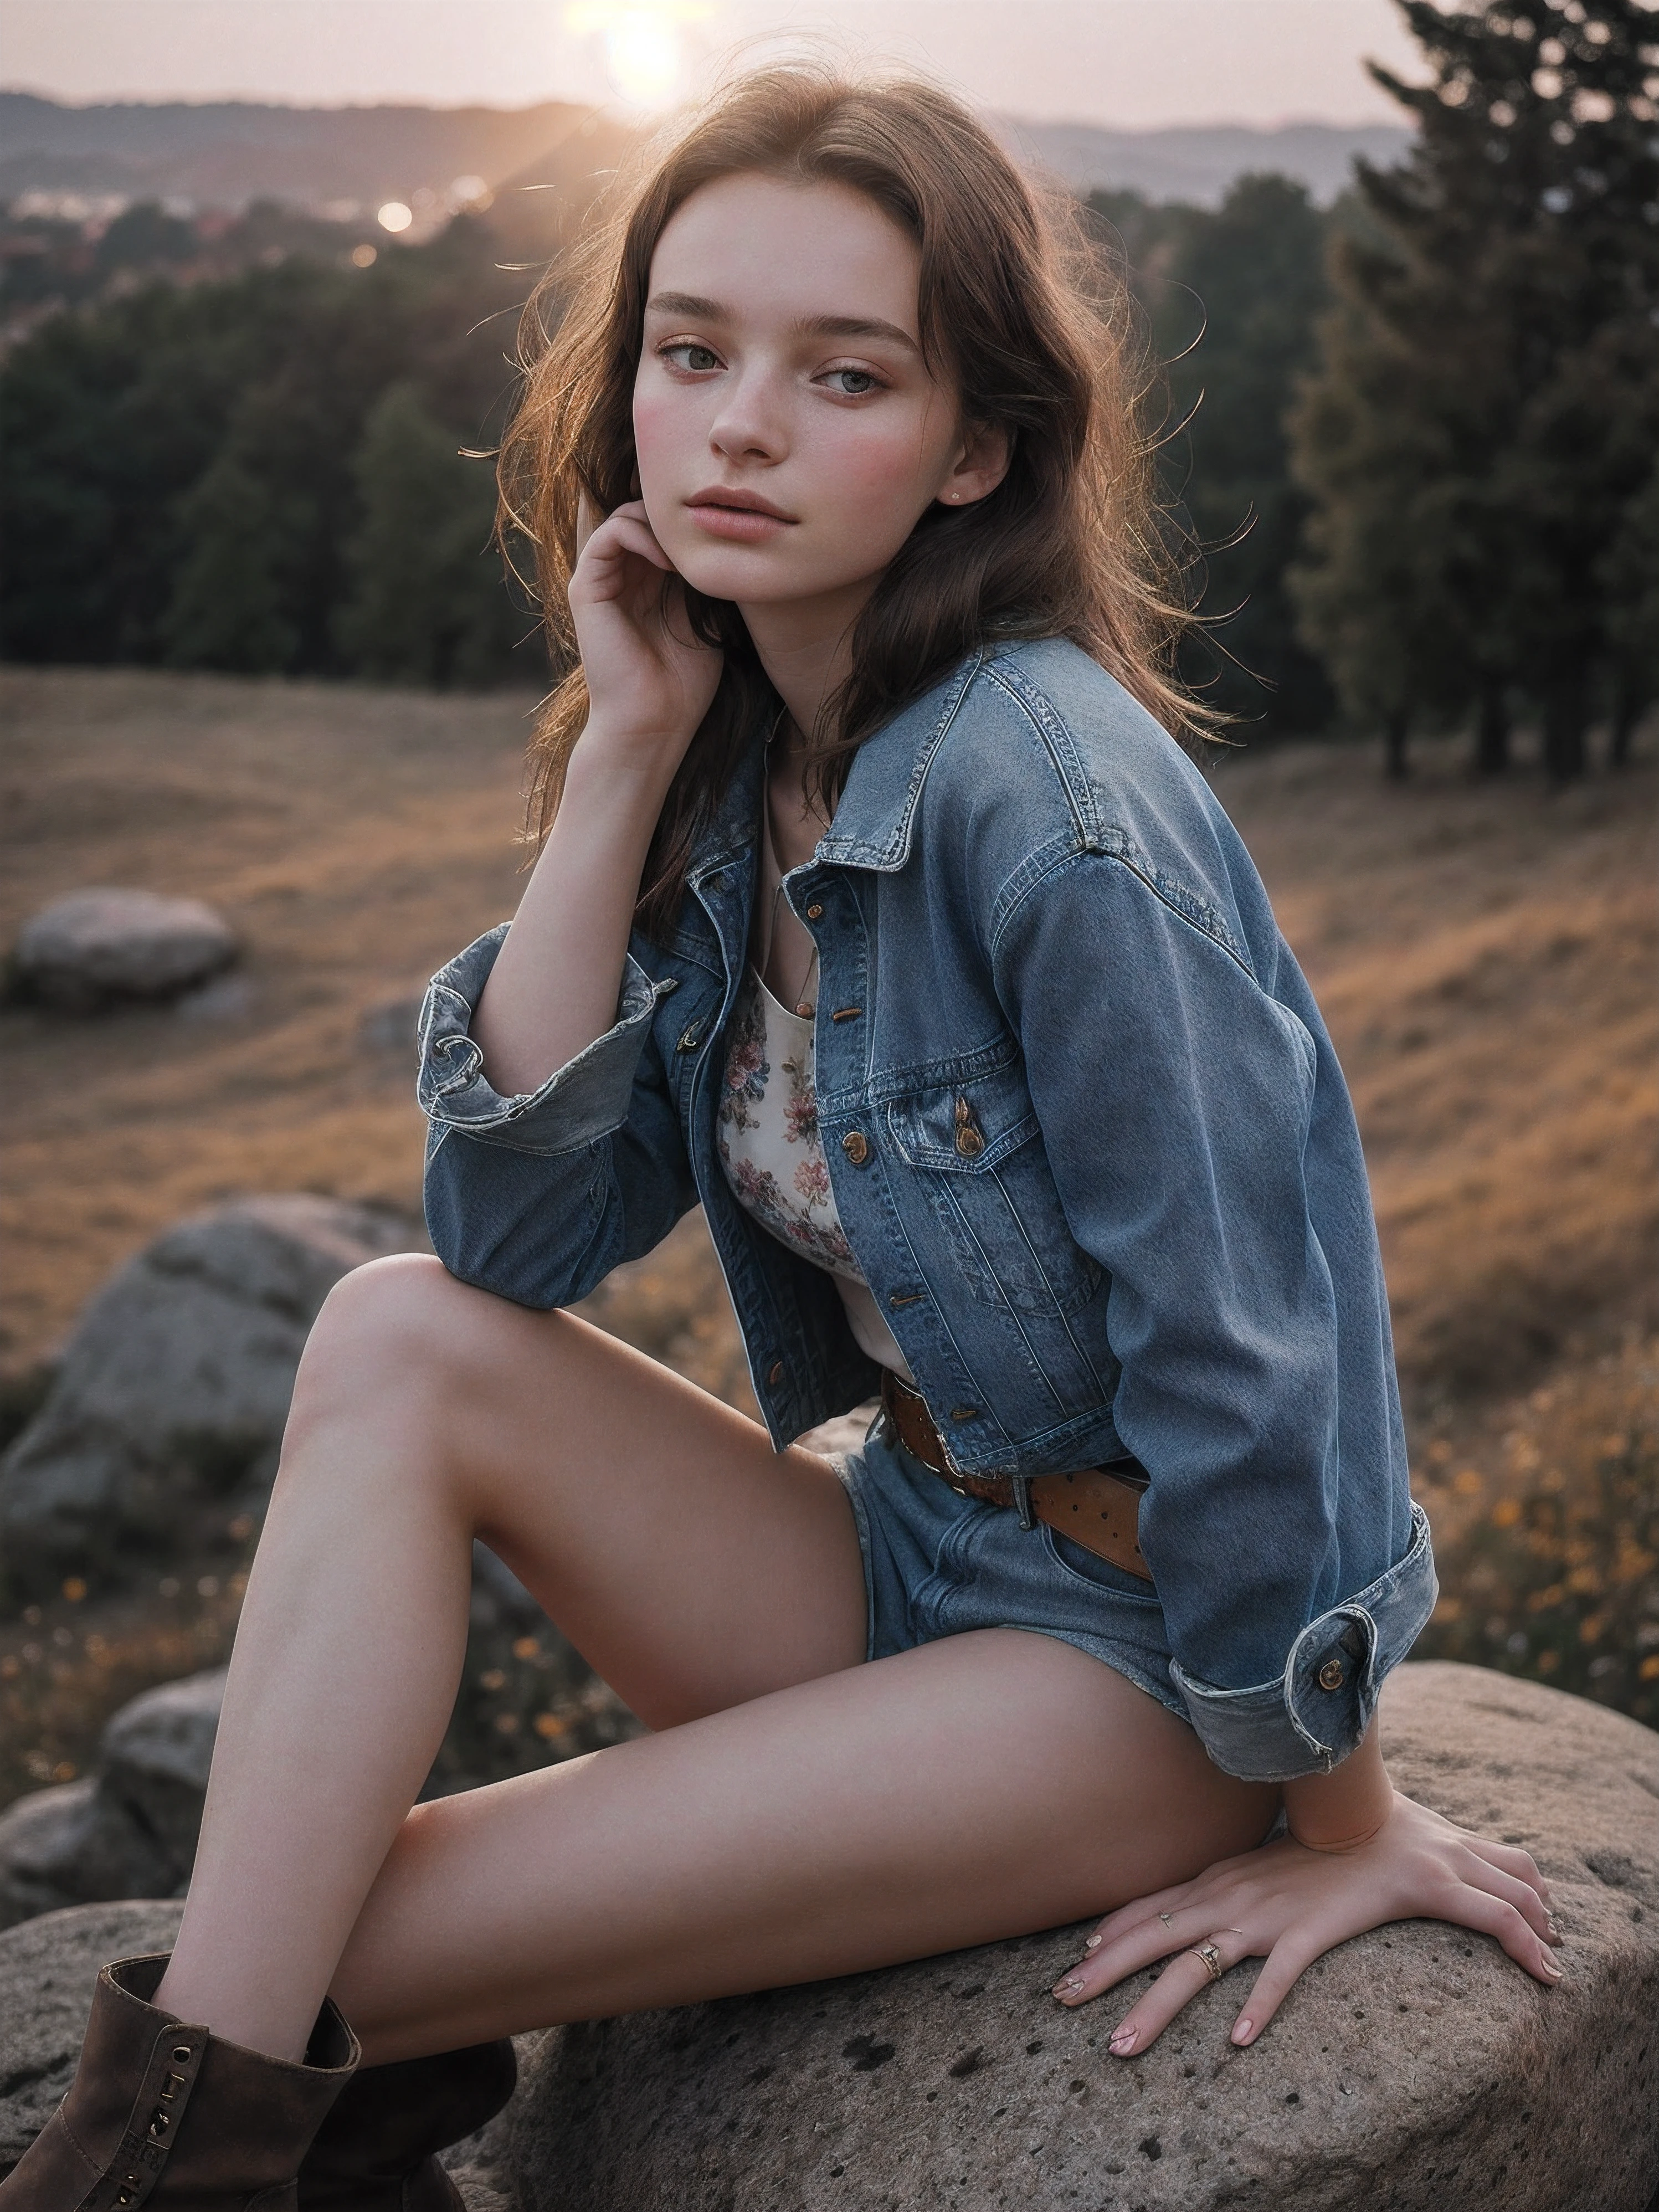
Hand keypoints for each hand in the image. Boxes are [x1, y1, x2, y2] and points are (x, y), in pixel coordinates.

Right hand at [566, 497, 722, 780]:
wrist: (654, 722)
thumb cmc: (684, 683)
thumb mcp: (705, 619)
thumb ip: (704, 579)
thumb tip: (725, 536)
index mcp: (648, 585)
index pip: (664, 529)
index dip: (691, 525)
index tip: (722, 540)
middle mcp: (622, 579)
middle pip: (644, 516)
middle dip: (677, 519)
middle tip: (706, 537)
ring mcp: (601, 582)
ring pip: (625, 517)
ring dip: (660, 525)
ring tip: (688, 553)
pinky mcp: (586, 589)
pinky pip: (609, 535)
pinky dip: (639, 534)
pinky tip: (669, 561)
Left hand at [1051, 1790, 1561, 2052]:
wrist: (1376, 1837)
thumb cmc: (1313, 1855)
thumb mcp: (1251, 1868)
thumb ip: (1214, 1888)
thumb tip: (1178, 1907)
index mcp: (1215, 1883)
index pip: (1148, 1908)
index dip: (1110, 1934)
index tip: (1073, 1959)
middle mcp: (1228, 1899)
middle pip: (1153, 1939)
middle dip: (1104, 1971)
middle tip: (1061, 2000)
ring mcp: (1264, 1918)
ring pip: (1197, 1968)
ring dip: (1155, 2007)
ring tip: (1121, 2045)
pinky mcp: (1308, 1933)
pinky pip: (1279, 1975)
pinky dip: (1258, 2005)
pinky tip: (1238, 2039)